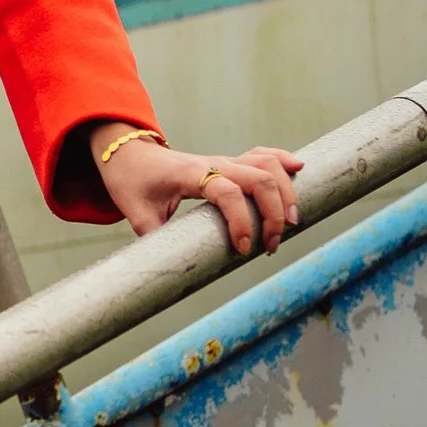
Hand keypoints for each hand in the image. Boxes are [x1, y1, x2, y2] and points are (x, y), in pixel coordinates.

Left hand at [95, 127, 302, 256]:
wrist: (128, 153)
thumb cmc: (132, 182)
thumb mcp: (137, 213)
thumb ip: (155, 240)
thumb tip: (167, 274)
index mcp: (190, 174)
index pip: (226, 191)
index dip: (240, 220)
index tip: (242, 250)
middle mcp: (212, 164)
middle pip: (258, 177)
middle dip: (273, 213)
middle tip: (271, 246)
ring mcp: (223, 161)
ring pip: (266, 164)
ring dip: (285, 191)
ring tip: (291, 223)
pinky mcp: (229, 163)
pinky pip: (262, 155)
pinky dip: (282, 161)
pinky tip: (299, 169)